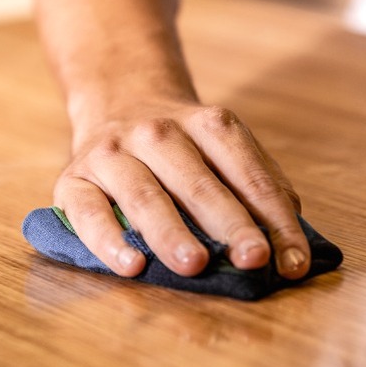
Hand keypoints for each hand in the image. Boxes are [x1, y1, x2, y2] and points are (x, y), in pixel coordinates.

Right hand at [53, 100, 310, 278]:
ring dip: (170, 232)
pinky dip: (108, 240)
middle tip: (252, 259)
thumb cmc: (181, 146)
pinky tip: (131, 266)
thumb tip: (289, 248)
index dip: (273, 218)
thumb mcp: (222, 148)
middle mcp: (157, 132)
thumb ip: (259, 188)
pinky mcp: (72, 178)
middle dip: (228, 223)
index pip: (247, 173)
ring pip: (143, 195)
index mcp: (206, 123)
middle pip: (197, 182)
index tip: (292, 263)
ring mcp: (111, 153)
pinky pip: (88, 211)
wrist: (116, 100)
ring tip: (194, 265)